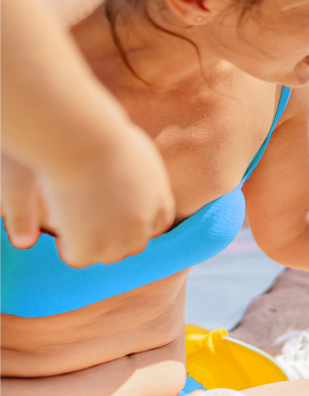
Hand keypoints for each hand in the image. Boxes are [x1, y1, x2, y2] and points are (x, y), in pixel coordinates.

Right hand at [1, 123, 174, 266]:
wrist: (86, 145)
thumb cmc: (104, 137)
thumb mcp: (134, 151)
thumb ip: (136, 170)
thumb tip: (125, 175)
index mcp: (160, 199)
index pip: (158, 224)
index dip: (138, 223)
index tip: (119, 218)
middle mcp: (144, 223)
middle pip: (134, 245)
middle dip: (114, 238)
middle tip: (89, 225)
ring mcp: (119, 238)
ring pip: (108, 255)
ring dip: (91, 244)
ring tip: (73, 225)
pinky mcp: (91, 246)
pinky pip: (81, 258)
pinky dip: (69, 249)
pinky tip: (61, 234)